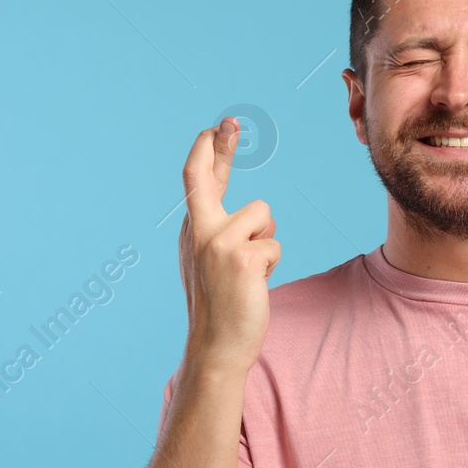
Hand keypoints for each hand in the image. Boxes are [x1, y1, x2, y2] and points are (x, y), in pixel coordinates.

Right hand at [178, 117, 280, 373]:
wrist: (216, 346)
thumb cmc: (221, 306)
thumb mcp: (215, 263)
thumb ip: (227, 234)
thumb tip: (260, 215)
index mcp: (193, 231)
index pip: (197, 181)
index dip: (209, 152)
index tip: (218, 127)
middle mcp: (198, 232)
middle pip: (205, 177)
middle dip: (219, 147)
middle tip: (230, 121)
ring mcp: (217, 243)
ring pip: (263, 215)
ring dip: (267, 241)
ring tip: (251, 272)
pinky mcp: (241, 256)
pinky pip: (275, 244)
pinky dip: (272, 263)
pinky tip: (256, 284)